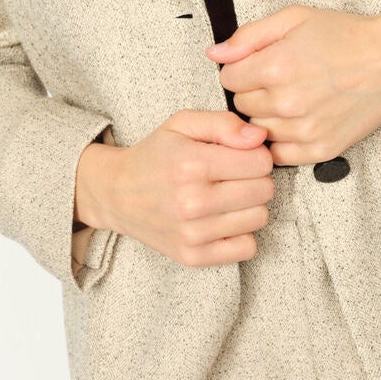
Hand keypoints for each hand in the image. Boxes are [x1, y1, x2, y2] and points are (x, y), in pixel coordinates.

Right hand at [73, 109, 274, 266]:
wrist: (116, 194)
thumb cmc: (155, 155)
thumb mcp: (182, 124)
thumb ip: (223, 123)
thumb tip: (259, 137)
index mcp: (191, 164)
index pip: (261, 161)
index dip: (255, 154)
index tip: (238, 156)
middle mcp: (192, 201)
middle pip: (264, 190)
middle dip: (255, 178)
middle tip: (232, 176)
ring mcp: (192, 233)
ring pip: (259, 218)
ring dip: (249, 206)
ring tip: (226, 197)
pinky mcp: (192, 256)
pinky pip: (247, 248)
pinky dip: (240, 234)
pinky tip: (222, 220)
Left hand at [207, 0, 380, 166]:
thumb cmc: (345, 35)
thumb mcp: (294, 19)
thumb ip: (248, 37)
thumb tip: (214, 54)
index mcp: (275, 67)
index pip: (227, 78)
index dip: (240, 69)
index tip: (258, 64)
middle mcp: (287, 103)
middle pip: (241, 105)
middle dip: (253, 91)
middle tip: (279, 79)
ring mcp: (304, 130)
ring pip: (258, 130)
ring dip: (267, 116)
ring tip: (293, 97)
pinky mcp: (320, 150)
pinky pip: (279, 154)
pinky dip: (283, 139)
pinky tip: (299, 119)